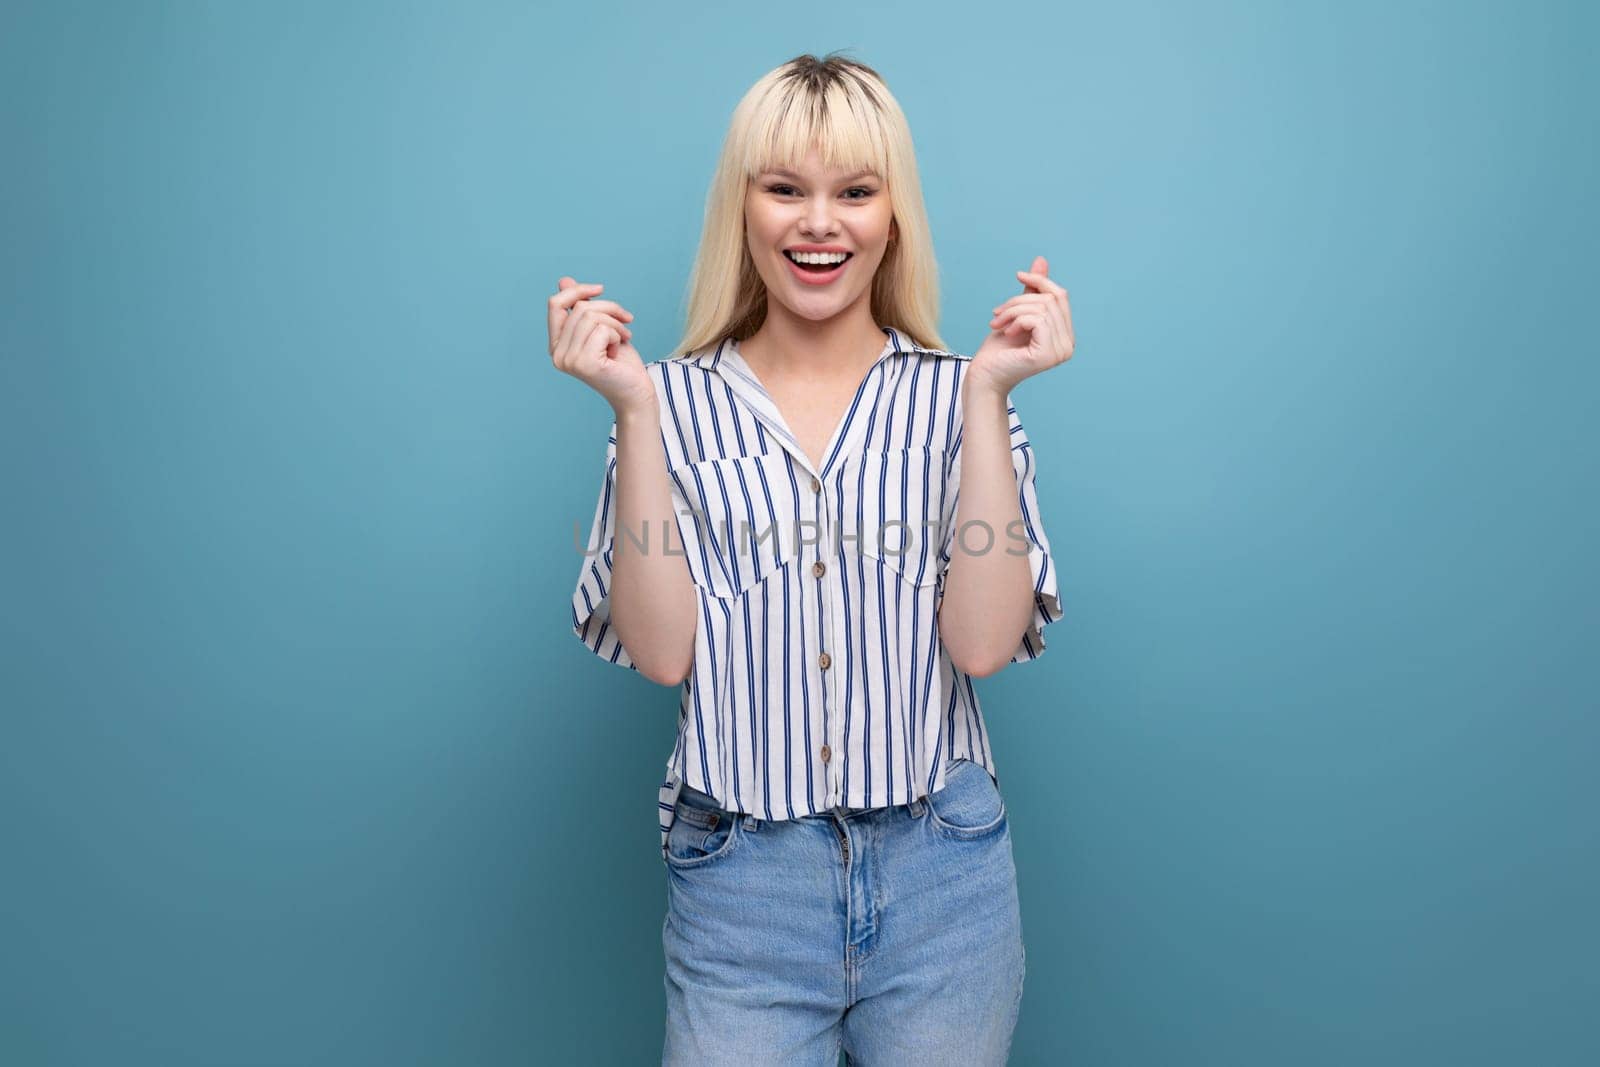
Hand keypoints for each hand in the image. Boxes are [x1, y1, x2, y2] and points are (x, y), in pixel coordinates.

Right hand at [547, 277, 653, 415]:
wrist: (636, 392)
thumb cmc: (621, 362)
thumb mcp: (601, 328)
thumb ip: (581, 308)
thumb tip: (564, 281)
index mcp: (556, 345)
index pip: (555, 304)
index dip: (578, 291)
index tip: (600, 289)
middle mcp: (556, 354)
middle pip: (580, 308)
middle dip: (609, 309)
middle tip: (626, 321)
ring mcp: (568, 361)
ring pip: (591, 316)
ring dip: (615, 323)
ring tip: (623, 337)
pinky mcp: (585, 364)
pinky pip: (602, 330)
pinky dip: (617, 335)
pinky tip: (619, 349)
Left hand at [969, 255, 1074, 394]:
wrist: (984, 375)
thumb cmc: (998, 348)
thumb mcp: (1017, 312)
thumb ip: (1032, 290)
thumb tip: (1041, 260)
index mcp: (1065, 335)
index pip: (1061, 296)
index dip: (1040, 281)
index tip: (1018, 274)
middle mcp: (1068, 345)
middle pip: (1051, 299)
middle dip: (1020, 299)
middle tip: (997, 312)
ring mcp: (1061, 351)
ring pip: (1042, 308)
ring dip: (1013, 310)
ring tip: (997, 323)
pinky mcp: (1048, 355)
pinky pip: (1037, 320)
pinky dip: (1017, 320)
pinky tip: (1006, 332)